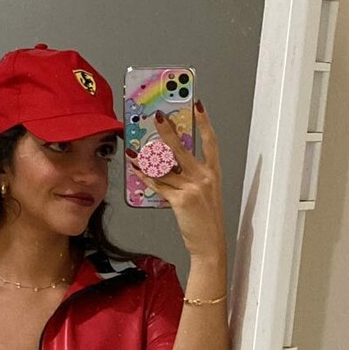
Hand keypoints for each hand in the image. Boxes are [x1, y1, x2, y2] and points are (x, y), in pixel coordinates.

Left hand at [128, 100, 226, 274]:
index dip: (204, 122)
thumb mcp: (206, 193)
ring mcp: (192, 188)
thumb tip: (169, 161)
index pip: (211, 141)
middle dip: (168, 130)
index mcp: (213, 173)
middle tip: (157, 116)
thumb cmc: (206, 220)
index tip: (197, 105)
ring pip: (166, 166)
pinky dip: (145, 176)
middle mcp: (204, 177)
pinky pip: (158, 184)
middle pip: (183, 147)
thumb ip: (190, 175)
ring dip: (148, 156)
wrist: (209, 244)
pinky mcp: (180, 200)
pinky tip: (136, 168)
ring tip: (135, 147)